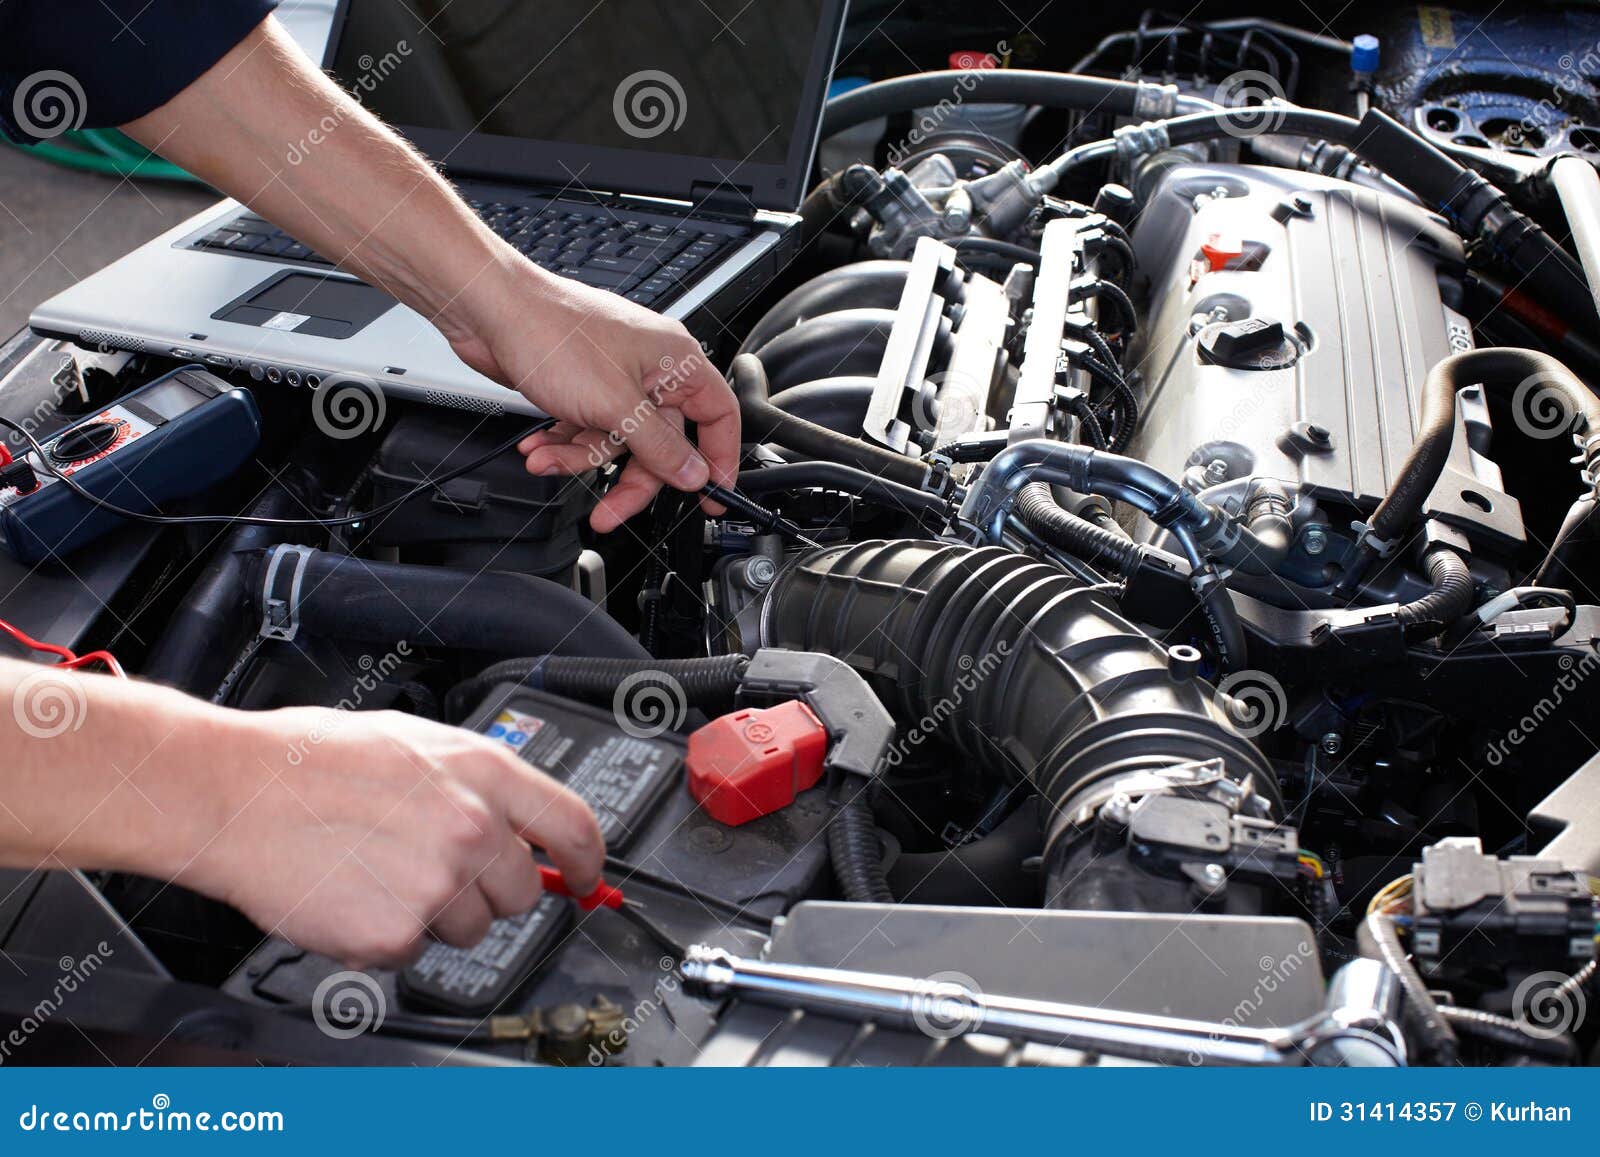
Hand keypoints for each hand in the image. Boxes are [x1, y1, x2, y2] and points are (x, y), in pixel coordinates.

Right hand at [180, 707, 604, 968]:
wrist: (233, 793)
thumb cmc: (308, 760)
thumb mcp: (414, 741)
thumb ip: (476, 781)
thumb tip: (519, 818)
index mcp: (483, 773)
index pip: (574, 826)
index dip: (587, 860)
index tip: (585, 876)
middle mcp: (472, 829)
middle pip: (523, 892)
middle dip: (489, 891)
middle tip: (435, 871)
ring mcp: (437, 885)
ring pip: (472, 929)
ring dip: (437, 916)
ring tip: (380, 874)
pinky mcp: (395, 933)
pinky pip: (414, 953)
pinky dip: (387, 938)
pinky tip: (353, 896)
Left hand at [445, 263, 739, 531]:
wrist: (490, 311)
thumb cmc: (552, 333)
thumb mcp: (616, 405)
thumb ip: (659, 447)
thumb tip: (693, 474)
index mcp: (676, 362)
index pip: (718, 417)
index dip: (718, 459)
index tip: (710, 495)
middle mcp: (650, 370)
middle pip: (660, 444)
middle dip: (629, 479)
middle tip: (611, 511)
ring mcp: (615, 379)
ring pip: (617, 442)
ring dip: (581, 458)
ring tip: (548, 459)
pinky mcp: (583, 387)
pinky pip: (587, 430)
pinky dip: (563, 444)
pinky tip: (540, 446)